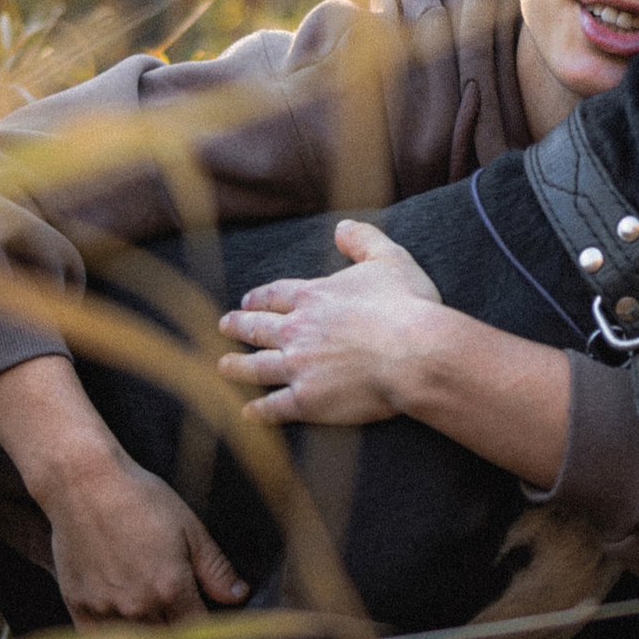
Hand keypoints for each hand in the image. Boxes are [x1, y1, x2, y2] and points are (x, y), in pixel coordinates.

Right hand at [42, 451, 249, 628]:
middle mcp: (138, 606)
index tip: (203, 619)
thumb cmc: (139, 498)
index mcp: (171, 589)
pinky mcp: (78, 605)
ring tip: (149, 614)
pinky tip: (120, 623)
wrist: (84, 483)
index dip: (204, 630)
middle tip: (175, 613)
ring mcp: (106, 608)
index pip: (197, 632)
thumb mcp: (189, 527)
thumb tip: (238, 596)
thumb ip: (215, 569)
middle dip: (176, 634)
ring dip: (146, 638)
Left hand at [217, 218, 444, 424]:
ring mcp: (299, 367)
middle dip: (239, 327)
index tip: (247, 301)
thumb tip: (342, 227)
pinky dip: (259, 410)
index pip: (276, 296)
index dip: (260, 298)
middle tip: (224, 327)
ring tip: (223, 367)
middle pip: (258, 328)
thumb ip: (363, 240)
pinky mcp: (308, 400)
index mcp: (314, 297)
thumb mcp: (389, 258)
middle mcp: (298, 330)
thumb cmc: (406, 305)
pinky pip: (275, 406)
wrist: (414, 353)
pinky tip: (248, 412)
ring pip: (258, 366)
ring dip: (237, 367)